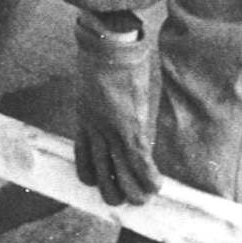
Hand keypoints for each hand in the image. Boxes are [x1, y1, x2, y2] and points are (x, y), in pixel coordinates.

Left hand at [73, 10, 161, 206]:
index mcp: (84, 122)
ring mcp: (112, 133)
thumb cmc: (99, 59)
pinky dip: (150, 177)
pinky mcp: (129, 127)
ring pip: (121, 178)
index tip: (102, 184)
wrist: (106, 46)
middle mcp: (95, 133)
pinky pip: (140, 163)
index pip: (83, 162)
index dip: (93, 177)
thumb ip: (96, 101)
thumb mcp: (89, 84)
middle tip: (130, 196)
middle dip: (116, 192)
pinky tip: (158, 186)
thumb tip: (110, 104)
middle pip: (102, 178)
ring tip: (145, 197)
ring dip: (135, 192)